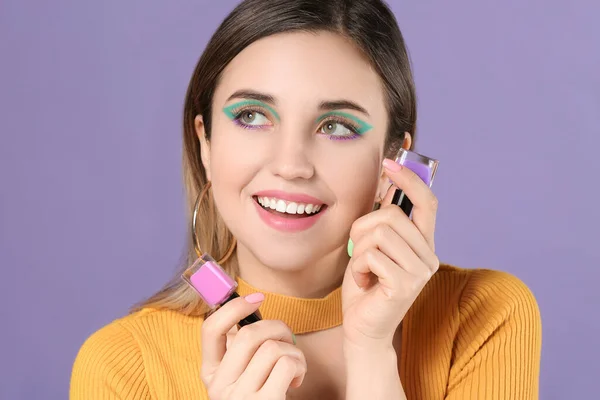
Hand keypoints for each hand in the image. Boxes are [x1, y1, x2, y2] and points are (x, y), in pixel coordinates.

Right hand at [201, 293, 306, 398]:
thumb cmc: (260, 397)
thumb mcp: (240, 374)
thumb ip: (239, 349)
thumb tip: (247, 307)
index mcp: (210, 373)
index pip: (210, 328)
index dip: (235, 307)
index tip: (257, 297)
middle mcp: (219, 386)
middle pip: (249, 334)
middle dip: (277, 326)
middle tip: (288, 337)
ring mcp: (240, 397)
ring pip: (272, 348)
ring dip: (293, 349)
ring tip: (294, 364)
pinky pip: (287, 364)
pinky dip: (299, 365)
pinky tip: (296, 380)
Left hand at [342, 158, 439, 348]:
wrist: (363, 328)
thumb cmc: (366, 286)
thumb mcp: (374, 247)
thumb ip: (383, 221)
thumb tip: (388, 184)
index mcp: (423, 243)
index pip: (427, 202)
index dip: (409, 179)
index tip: (389, 162)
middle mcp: (429, 255)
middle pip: (392, 215)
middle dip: (363, 227)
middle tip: (359, 251)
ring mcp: (420, 271)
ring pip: (379, 233)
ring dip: (360, 249)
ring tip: (364, 269)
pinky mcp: (406, 284)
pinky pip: (371, 256)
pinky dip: (359, 267)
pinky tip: (365, 283)